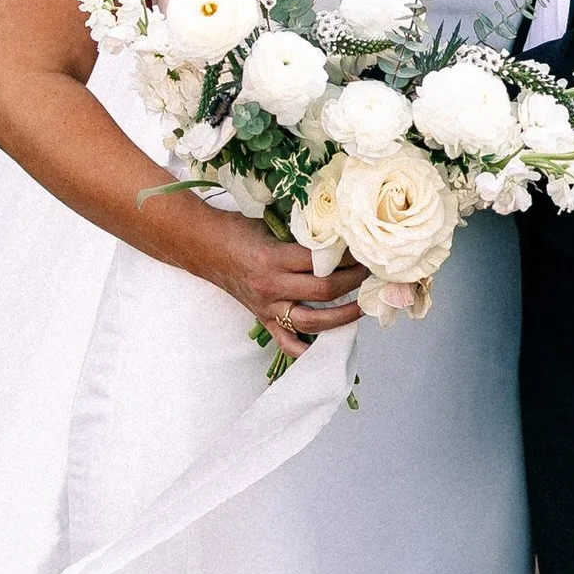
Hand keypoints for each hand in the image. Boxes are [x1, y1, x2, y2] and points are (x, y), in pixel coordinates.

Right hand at [187, 212, 367, 352]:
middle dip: (353, 281)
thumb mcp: (269, 225)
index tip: (363, 251)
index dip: (347, 256)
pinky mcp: (263, 319)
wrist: (203, 247)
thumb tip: (337, 236)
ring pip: (313, 322)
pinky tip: (326, 346)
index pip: (320, 261)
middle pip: (324, 290)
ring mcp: (267, 307)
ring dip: (343, 317)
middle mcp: (271, 286)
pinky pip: (287, 342)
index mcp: (273, 258)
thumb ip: (299, 235)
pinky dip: (306, 349)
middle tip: (369, 273)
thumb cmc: (236, 229)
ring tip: (362, 307)